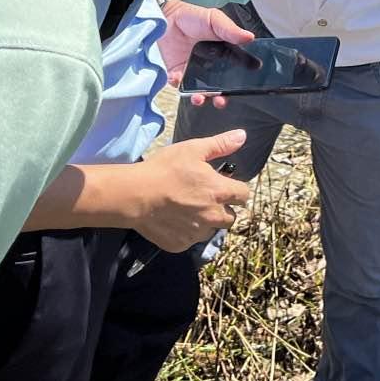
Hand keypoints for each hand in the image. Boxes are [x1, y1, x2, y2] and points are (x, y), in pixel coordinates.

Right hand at [130, 132, 252, 251]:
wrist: (136, 195)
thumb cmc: (165, 169)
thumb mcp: (193, 149)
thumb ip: (220, 144)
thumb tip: (242, 136)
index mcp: (220, 192)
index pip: (243, 195)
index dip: (235, 189)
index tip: (223, 185)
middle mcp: (213, 216)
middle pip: (230, 217)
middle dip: (222, 208)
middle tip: (204, 197)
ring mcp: (197, 233)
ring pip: (211, 230)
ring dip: (205, 222)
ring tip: (187, 209)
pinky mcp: (181, 244)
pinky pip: (190, 239)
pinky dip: (186, 232)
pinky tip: (173, 219)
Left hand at [159, 0, 254, 106]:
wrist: (167, 16)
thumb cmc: (192, 16)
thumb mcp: (214, 19)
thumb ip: (230, 30)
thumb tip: (249, 37)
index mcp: (221, 55)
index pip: (232, 74)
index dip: (237, 84)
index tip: (241, 89)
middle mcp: (208, 67)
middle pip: (217, 88)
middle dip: (219, 98)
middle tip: (220, 100)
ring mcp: (192, 71)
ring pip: (198, 91)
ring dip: (200, 98)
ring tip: (199, 98)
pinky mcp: (176, 73)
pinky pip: (178, 85)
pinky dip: (179, 85)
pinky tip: (178, 78)